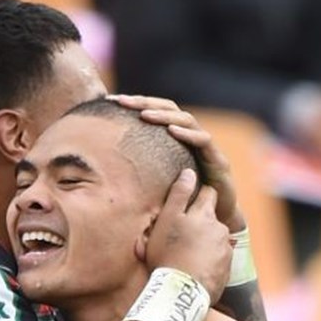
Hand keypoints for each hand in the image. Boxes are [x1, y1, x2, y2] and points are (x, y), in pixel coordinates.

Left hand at [110, 94, 246, 231]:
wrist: (216, 219)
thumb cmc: (185, 201)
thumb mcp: (156, 183)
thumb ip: (138, 171)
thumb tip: (102, 167)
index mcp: (176, 139)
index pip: (156, 111)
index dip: (135, 103)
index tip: (110, 100)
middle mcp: (191, 138)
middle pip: (170, 109)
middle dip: (145, 103)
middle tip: (122, 101)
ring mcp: (206, 148)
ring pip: (187, 120)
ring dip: (164, 116)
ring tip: (144, 115)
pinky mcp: (218, 161)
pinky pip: (204, 141)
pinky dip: (188, 135)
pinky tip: (172, 131)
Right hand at [144, 167, 231, 300]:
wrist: (181, 293)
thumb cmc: (169, 254)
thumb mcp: (167, 220)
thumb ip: (179, 194)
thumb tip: (189, 172)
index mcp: (205, 215)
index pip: (208, 194)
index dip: (198, 195)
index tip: (188, 204)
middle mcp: (221, 229)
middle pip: (211, 218)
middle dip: (200, 222)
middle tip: (181, 234)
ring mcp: (226, 250)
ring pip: (215, 239)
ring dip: (205, 243)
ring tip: (185, 255)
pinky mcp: (226, 270)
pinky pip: (217, 259)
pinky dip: (208, 260)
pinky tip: (193, 268)